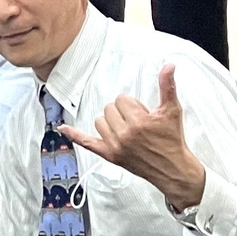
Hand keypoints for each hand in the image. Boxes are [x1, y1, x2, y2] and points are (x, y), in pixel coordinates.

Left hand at [58, 64, 206, 212]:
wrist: (173, 169)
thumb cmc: (172, 140)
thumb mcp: (172, 111)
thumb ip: (168, 87)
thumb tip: (168, 67)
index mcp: (138, 122)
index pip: (122, 99)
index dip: (133, 104)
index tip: (143, 113)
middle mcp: (124, 135)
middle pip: (109, 109)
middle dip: (123, 112)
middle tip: (137, 122)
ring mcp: (115, 146)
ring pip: (100, 121)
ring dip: (110, 122)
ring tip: (126, 128)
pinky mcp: (110, 156)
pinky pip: (87, 143)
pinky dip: (75, 135)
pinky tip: (63, 128)